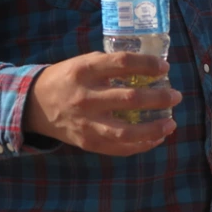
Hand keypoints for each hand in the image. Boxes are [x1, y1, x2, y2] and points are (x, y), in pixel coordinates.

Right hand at [25, 52, 181, 155]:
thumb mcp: (83, 63)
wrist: (35, 106)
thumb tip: (148, 68)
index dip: (147, 65)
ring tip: (171, 123)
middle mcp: (86, 97)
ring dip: (154, 129)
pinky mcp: (88, 142)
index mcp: (85, 71)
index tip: (165, 68)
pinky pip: (119, 148)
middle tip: (176, 96)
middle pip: (130, 98)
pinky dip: (141, 145)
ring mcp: (87, 123)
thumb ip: (110, 65)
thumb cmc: (66, 79)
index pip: (122, 64)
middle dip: (159, 98)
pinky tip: (156, 138)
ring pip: (126, 132)